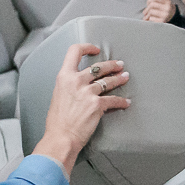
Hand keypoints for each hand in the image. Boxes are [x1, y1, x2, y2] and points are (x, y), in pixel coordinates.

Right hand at [33, 44, 130, 175]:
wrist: (61, 137)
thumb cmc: (57, 121)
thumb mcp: (58, 95)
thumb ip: (68, 85)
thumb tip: (77, 83)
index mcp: (63, 77)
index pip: (74, 52)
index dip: (87, 47)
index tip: (95, 49)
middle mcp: (76, 81)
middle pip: (98, 67)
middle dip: (112, 65)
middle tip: (119, 65)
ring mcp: (88, 92)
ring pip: (109, 82)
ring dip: (120, 79)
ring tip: (126, 77)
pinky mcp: (97, 104)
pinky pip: (114, 100)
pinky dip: (122, 101)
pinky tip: (126, 102)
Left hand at [142, 0, 176, 22]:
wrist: (172, 17)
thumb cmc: (165, 8)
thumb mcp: (164, 0)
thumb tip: (149, 1)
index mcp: (167, 1)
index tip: (148, 3)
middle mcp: (167, 8)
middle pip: (152, 4)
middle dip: (146, 8)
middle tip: (144, 12)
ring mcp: (165, 15)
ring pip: (151, 11)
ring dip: (147, 14)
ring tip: (145, 17)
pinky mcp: (163, 21)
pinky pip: (152, 18)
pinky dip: (149, 19)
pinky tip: (150, 19)